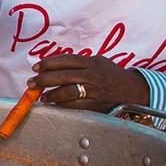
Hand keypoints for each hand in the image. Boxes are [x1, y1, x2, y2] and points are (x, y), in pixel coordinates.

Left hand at [28, 54, 149, 111]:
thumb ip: (78, 62)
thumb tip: (53, 65)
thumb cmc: (111, 74)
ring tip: (42, 95)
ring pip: (67, 92)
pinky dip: (62, 104)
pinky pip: (75, 105)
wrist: (133, 90)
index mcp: (92, 62)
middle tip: (32, 82)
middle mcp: (92, 75)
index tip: (36, 68)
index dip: (47, 63)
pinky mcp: (96, 104)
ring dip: (51, 94)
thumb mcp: (98, 61)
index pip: (65, 60)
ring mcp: (95, 91)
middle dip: (43, 79)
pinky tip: (54, 103)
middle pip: (62, 76)